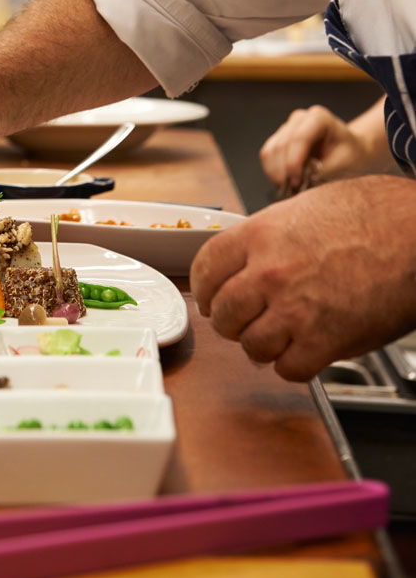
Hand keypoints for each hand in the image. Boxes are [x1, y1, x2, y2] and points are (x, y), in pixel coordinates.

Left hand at [190, 175, 415, 380]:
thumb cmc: (372, 213)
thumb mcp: (303, 209)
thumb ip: (268, 236)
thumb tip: (248, 259)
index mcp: (260, 234)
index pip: (205, 270)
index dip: (206, 289)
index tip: (212, 297)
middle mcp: (269, 272)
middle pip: (224, 314)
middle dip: (234, 321)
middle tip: (249, 320)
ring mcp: (295, 309)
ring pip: (252, 346)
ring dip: (264, 345)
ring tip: (283, 334)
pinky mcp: (325, 341)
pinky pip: (289, 369)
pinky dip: (295, 364)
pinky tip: (307, 349)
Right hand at [259, 100, 387, 194]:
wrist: (350, 152)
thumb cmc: (350, 155)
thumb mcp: (344, 164)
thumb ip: (322, 171)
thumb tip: (303, 182)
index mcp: (319, 118)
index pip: (299, 137)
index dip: (294, 161)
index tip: (297, 181)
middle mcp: (299, 119)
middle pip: (281, 145)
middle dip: (284, 171)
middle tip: (294, 190)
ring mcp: (287, 128)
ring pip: (270, 150)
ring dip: (276, 173)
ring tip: (290, 188)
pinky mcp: (279, 140)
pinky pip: (267, 156)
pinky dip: (272, 172)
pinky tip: (285, 182)